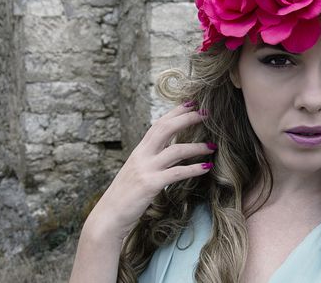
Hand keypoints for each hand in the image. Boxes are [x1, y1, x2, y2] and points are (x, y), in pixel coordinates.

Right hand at [84, 102, 215, 239]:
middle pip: (166, 128)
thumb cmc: (126, 197)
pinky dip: (193, 169)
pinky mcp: (150, 184)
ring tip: (212, 146)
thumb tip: (173, 152)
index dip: (175, 112)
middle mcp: (141, 155)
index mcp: (139, 151)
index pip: (158, 124)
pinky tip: (206, 168)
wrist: (108, 217)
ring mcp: (145, 169)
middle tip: (206, 113)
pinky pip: (176, 173)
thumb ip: (154, 160)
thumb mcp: (138, 172)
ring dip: (196, 147)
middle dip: (187, 118)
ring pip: (175, 150)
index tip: (191, 104)